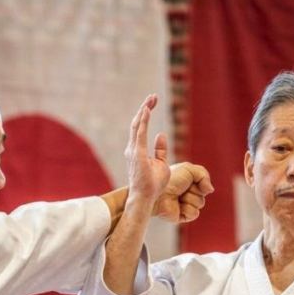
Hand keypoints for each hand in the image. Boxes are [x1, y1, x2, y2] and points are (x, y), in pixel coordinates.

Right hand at [125, 95, 170, 209]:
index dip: (146, 113)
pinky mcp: (137, 154)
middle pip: (137, 123)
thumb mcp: (161, 163)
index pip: (140, 127)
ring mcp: (133, 151)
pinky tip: (147, 110)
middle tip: (153, 96)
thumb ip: (160, 149)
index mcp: (137, 150)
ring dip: (144, 110)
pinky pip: (140, 133)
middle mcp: (132, 148)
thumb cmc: (153, 184)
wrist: (146, 198)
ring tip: (151, 99)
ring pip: (137, 125)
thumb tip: (161, 134)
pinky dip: (143, 120)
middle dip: (145, 108)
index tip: (153, 102)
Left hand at [155, 162, 213, 222]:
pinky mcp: (182, 216)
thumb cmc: (171, 179)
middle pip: (203, 194)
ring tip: (178, 197)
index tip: (189, 179)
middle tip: (181, 188)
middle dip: (194, 190)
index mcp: (189, 182)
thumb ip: (204, 175)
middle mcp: (188, 193)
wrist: (158, 193)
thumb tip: (210, 190)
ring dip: (189, 198)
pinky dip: (187, 209)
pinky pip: (195, 214)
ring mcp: (185, 205)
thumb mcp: (189, 169)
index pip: (204, 184)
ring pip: (200, 203)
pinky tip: (178, 206)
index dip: (200, 182)